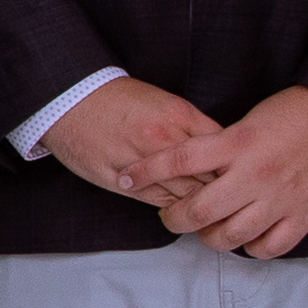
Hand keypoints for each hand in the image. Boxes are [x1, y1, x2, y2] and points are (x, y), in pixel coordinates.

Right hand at [37, 74, 222, 204]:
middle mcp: (164, 139)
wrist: (70, 100)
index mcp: (178, 115)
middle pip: (210, 175)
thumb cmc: (114, 99)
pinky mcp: (122, 181)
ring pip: (186, 193)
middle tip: (231, 198)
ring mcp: (143, 162)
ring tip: (209, 208)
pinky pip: (159, 201)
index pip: (223, 148)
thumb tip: (218, 149)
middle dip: (223, 188)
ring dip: (199, 203)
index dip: (234, 164)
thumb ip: (191, 125)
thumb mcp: (162, 101)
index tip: (238, 172)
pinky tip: (180, 207)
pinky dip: (174, 206)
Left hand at [150, 84, 307, 259]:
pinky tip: (246, 238)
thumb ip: (224, 144)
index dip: (145, 172)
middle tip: (170, 214)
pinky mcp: (305, 215)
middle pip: (198, 211)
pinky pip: (269, 248)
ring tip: (205, 230)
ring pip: (229, 237)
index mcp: (239, 142)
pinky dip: (252, 248)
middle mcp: (256, 174)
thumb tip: (191, 164)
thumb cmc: (301, 111)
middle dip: (174, 218)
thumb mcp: (253, 118)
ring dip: (209, 238)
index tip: (126, 178)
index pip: (179, 159)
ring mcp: (281, 198)